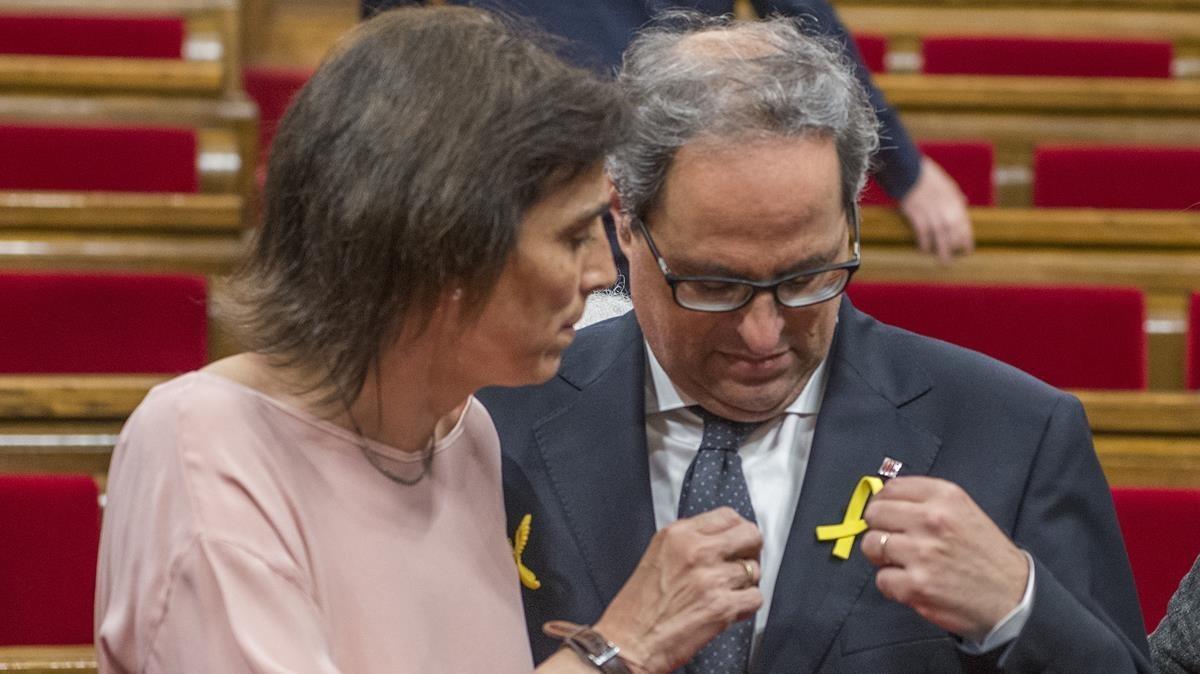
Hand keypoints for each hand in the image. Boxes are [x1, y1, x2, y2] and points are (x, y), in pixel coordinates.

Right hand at [593, 507, 762, 673]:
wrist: (628, 644)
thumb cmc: (637, 608)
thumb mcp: (657, 556)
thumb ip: (688, 543)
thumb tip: (720, 540)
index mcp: (677, 534)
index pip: (727, 516)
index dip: (737, 531)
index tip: (736, 542)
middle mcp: (696, 551)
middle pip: (750, 535)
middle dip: (750, 551)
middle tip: (741, 564)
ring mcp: (711, 578)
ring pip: (754, 570)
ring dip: (744, 584)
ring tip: (725, 593)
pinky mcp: (722, 606)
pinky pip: (755, 598)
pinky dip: (745, 606)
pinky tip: (728, 610)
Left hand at [861, 476, 1027, 641]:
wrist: (1014, 597)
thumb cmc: (987, 555)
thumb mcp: (964, 511)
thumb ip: (926, 502)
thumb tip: (884, 500)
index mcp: (945, 497)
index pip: (892, 488)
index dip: (883, 502)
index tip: (887, 514)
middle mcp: (932, 520)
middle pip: (874, 514)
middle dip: (879, 528)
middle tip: (893, 540)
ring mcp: (922, 553)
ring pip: (871, 545)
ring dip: (882, 557)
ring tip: (903, 563)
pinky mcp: (916, 585)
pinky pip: (881, 579)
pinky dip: (892, 584)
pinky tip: (911, 583)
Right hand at [899, 157, 973, 263]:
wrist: (910, 170)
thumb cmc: (928, 176)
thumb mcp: (947, 183)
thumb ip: (956, 195)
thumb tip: (964, 202)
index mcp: (954, 201)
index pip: (964, 224)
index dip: (966, 239)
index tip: (967, 250)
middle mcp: (945, 208)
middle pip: (953, 232)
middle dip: (955, 247)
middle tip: (953, 259)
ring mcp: (931, 211)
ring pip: (940, 235)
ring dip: (942, 249)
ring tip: (943, 261)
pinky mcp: (916, 213)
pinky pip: (923, 231)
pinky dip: (924, 241)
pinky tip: (924, 249)